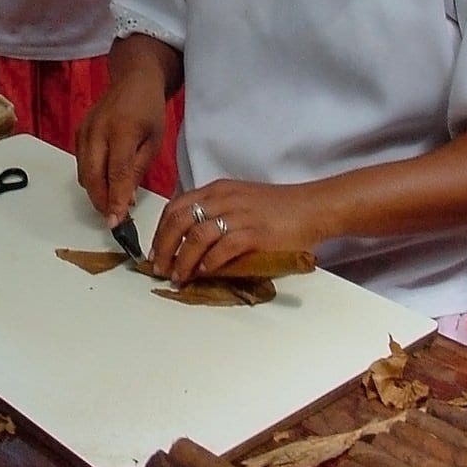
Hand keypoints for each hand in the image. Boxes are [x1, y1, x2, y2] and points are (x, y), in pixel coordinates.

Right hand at [76, 71, 166, 227]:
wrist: (133, 79)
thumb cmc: (149, 110)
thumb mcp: (155, 140)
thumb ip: (139, 170)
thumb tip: (127, 200)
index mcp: (122, 130)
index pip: (116, 172)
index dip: (116, 199)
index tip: (116, 223)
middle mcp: (98, 130)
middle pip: (93, 175)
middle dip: (101, 202)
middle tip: (113, 220)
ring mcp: (84, 130)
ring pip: (84, 173)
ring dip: (96, 192)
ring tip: (112, 205)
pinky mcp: (78, 132)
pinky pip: (81, 163)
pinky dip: (91, 178)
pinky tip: (104, 184)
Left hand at [150, 179, 321, 283]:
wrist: (312, 208)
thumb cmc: (276, 208)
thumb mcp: (238, 201)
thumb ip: (215, 213)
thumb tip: (188, 241)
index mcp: (217, 190)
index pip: (176, 207)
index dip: (160, 231)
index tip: (155, 252)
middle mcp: (223, 199)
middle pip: (179, 221)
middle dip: (164, 247)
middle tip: (159, 268)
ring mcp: (238, 215)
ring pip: (196, 236)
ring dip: (183, 260)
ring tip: (178, 276)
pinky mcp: (254, 233)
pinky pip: (223, 248)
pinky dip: (209, 263)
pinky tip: (203, 273)